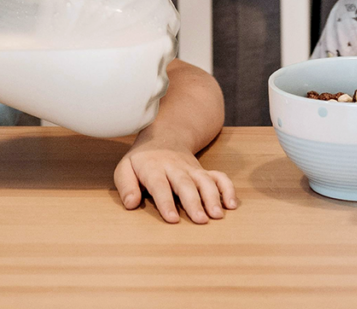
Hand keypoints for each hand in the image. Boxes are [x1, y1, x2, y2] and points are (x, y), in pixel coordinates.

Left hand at [114, 144, 237, 223]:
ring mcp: (191, 169)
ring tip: (217, 215)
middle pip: (185, 183)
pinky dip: (227, 188)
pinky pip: (219, 176)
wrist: (163, 137)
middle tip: (201, 220)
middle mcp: (174, 168)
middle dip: (194, 201)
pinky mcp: (203, 171)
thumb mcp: (125, 168)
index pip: (160, 185)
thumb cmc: (142, 160)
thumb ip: (126, 186)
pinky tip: (231, 204)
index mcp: (153, 168)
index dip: (166, 202)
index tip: (173, 219)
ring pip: (204, 180)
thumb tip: (130, 203)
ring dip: (212, 197)